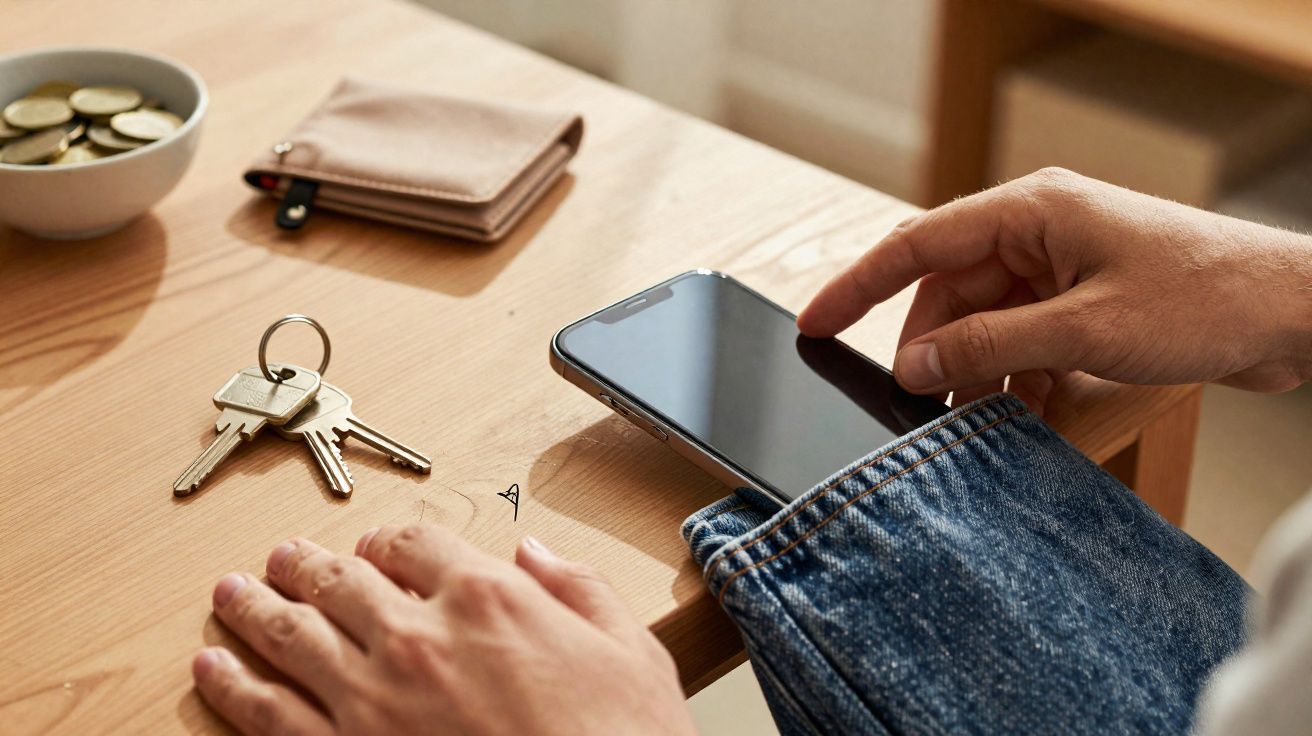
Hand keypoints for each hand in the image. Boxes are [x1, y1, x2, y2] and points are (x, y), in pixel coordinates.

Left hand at [192, 527, 695, 735]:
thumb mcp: (629, 649)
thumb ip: (577, 588)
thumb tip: (537, 555)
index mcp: (487, 598)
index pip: (414, 545)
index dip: (388, 542)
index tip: (375, 548)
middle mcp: (418, 638)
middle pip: (341, 583)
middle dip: (306, 566)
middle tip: (281, 558)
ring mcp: (372, 700)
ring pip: (292, 637)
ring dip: (254, 610)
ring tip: (230, 594)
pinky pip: (269, 715)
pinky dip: (233, 687)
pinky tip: (213, 669)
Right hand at [798, 168, 1311, 413]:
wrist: (1295, 312)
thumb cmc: (1204, 297)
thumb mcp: (1083, 330)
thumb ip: (989, 345)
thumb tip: (914, 365)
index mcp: (1029, 211)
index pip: (917, 245)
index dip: (857, 286)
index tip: (813, 323)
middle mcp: (1037, 231)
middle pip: (948, 292)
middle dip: (931, 351)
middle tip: (916, 405)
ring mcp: (1061, 266)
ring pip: (984, 321)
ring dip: (977, 371)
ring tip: (976, 419)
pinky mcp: (1084, 300)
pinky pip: (1022, 336)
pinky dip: (1015, 375)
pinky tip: (1021, 412)